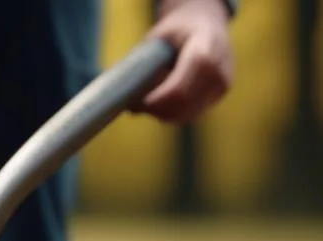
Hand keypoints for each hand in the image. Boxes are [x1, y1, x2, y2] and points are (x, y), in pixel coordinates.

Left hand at [137, 0, 233, 123]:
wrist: (207, 22)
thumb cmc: (179, 29)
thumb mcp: (159, 37)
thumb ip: (143, 63)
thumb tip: (121, 93)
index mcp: (204, 53)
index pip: (178, 90)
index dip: (155, 103)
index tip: (134, 104)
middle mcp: (218, 72)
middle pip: (182, 106)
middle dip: (155, 111)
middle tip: (133, 107)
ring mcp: (221, 85)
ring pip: (187, 114)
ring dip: (162, 115)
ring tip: (144, 105)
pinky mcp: (219, 94)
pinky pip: (193, 113)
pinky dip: (173, 114)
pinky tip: (159, 105)